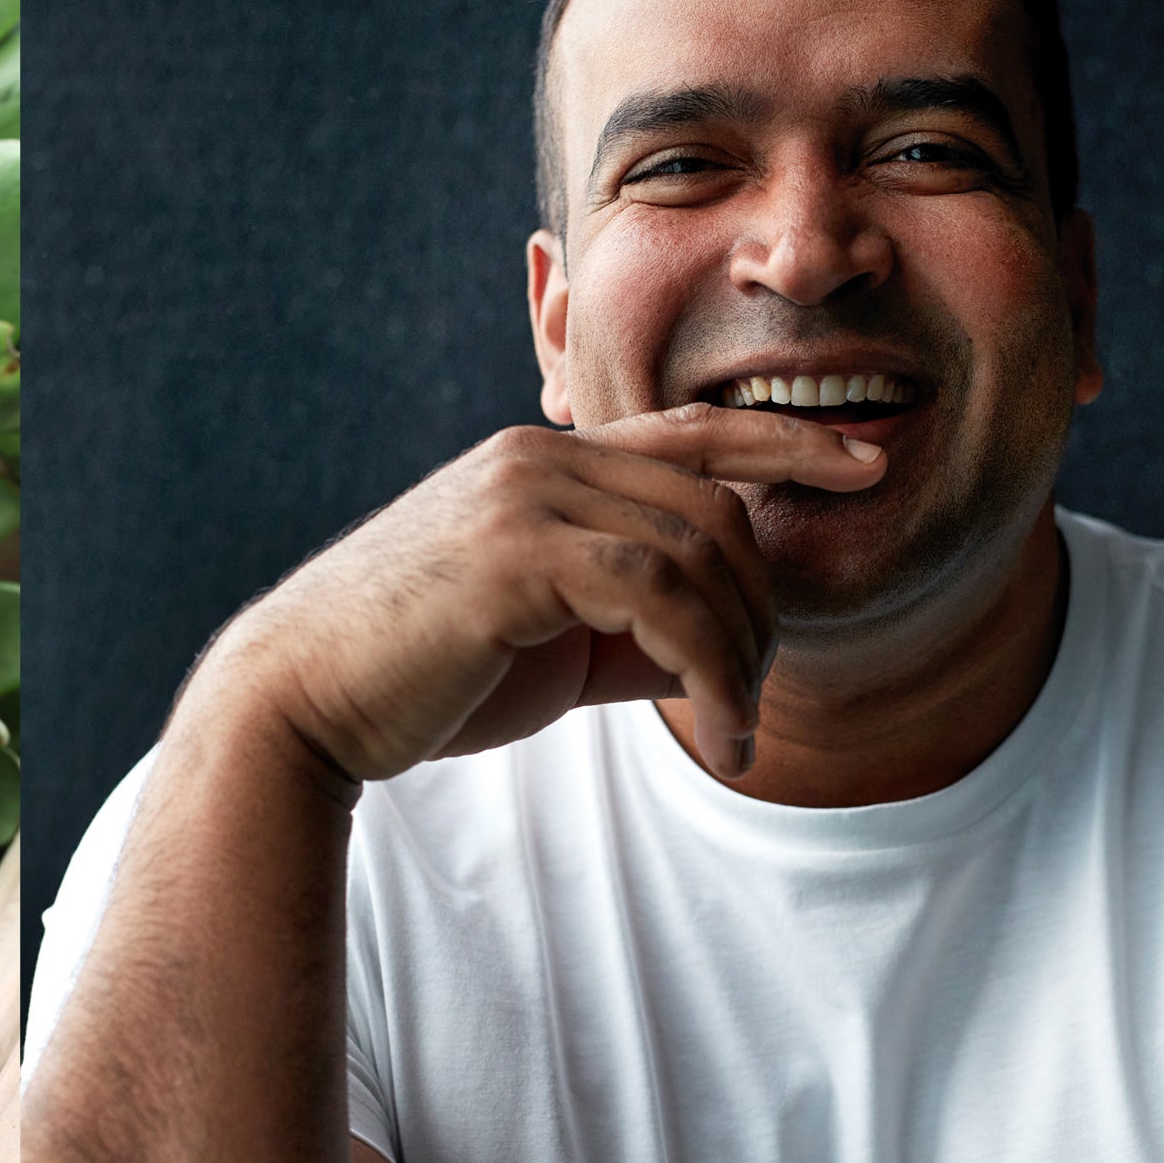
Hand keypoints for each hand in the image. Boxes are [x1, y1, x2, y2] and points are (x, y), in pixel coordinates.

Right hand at [192, 408, 883, 782]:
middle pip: (715, 507)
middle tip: (750, 706)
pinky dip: (711, 670)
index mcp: (541, 460)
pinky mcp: (515, 555)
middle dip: (763, 613)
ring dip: (741, 659)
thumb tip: (715, 647)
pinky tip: (715, 733)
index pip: (693, 428)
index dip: (787, 437)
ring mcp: (525, 497)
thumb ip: (627, 622)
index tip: (864, 459)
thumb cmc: (416, 679)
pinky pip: (660, 597)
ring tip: (733, 735)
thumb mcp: (545, 640)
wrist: (299, 704)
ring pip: (699, 554)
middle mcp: (537, 457)